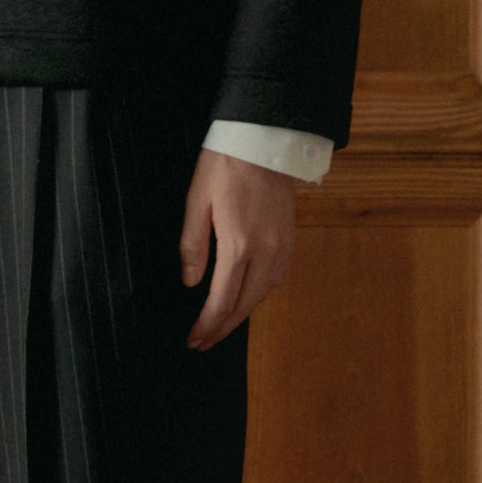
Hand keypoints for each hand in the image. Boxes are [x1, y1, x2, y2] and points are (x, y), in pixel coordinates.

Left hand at [179, 147, 295, 347]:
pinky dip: (260, 295)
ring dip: (242, 314)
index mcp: (238, 245)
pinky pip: (276, 279)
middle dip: (223, 328)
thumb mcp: (196, 201)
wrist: (265, 140)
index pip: (222, 300)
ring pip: (263, 295)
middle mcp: (265, 252)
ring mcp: (281, 247)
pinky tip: (247, 297)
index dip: (207, 325)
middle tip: (204, 342)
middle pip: (245, 305)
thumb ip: (193, 246)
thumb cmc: (225, 165)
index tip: (194, 340)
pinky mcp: (290, 239)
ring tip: (222, 325)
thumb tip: (191, 283)